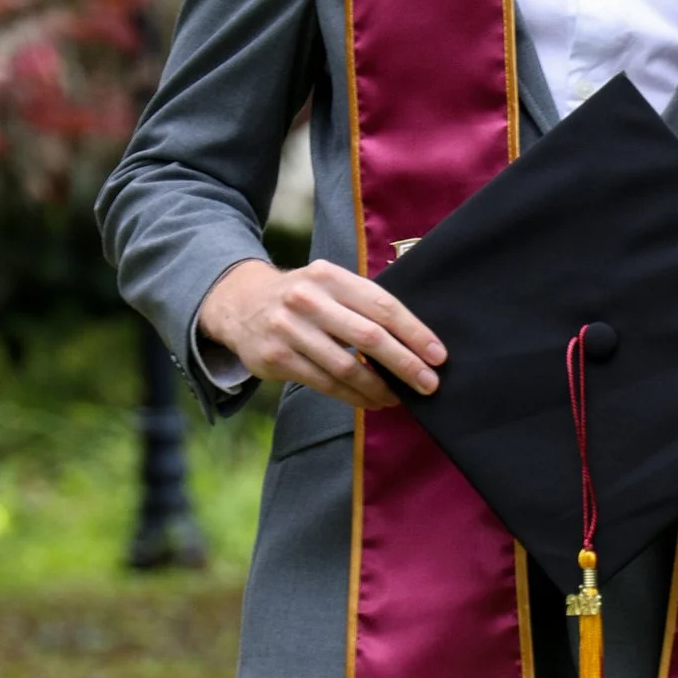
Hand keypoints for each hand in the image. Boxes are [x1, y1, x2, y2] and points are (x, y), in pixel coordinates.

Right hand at [196, 255, 443, 411]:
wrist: (239, 303)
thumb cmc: (301, 297)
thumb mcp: (328, 284)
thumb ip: (363, 304)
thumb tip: (414, 341)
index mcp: (330, 276)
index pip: (382, 305)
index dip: (414, 332)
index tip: (438, 355)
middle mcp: (308, 299)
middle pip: (368, 336)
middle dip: (404, 363)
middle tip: (428, 384)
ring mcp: (289, 329)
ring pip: (346, 366)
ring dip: (378, 387)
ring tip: (398, 398)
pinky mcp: (277, 357)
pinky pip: (324, 382)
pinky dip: (353, 396)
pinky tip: (371, 401)